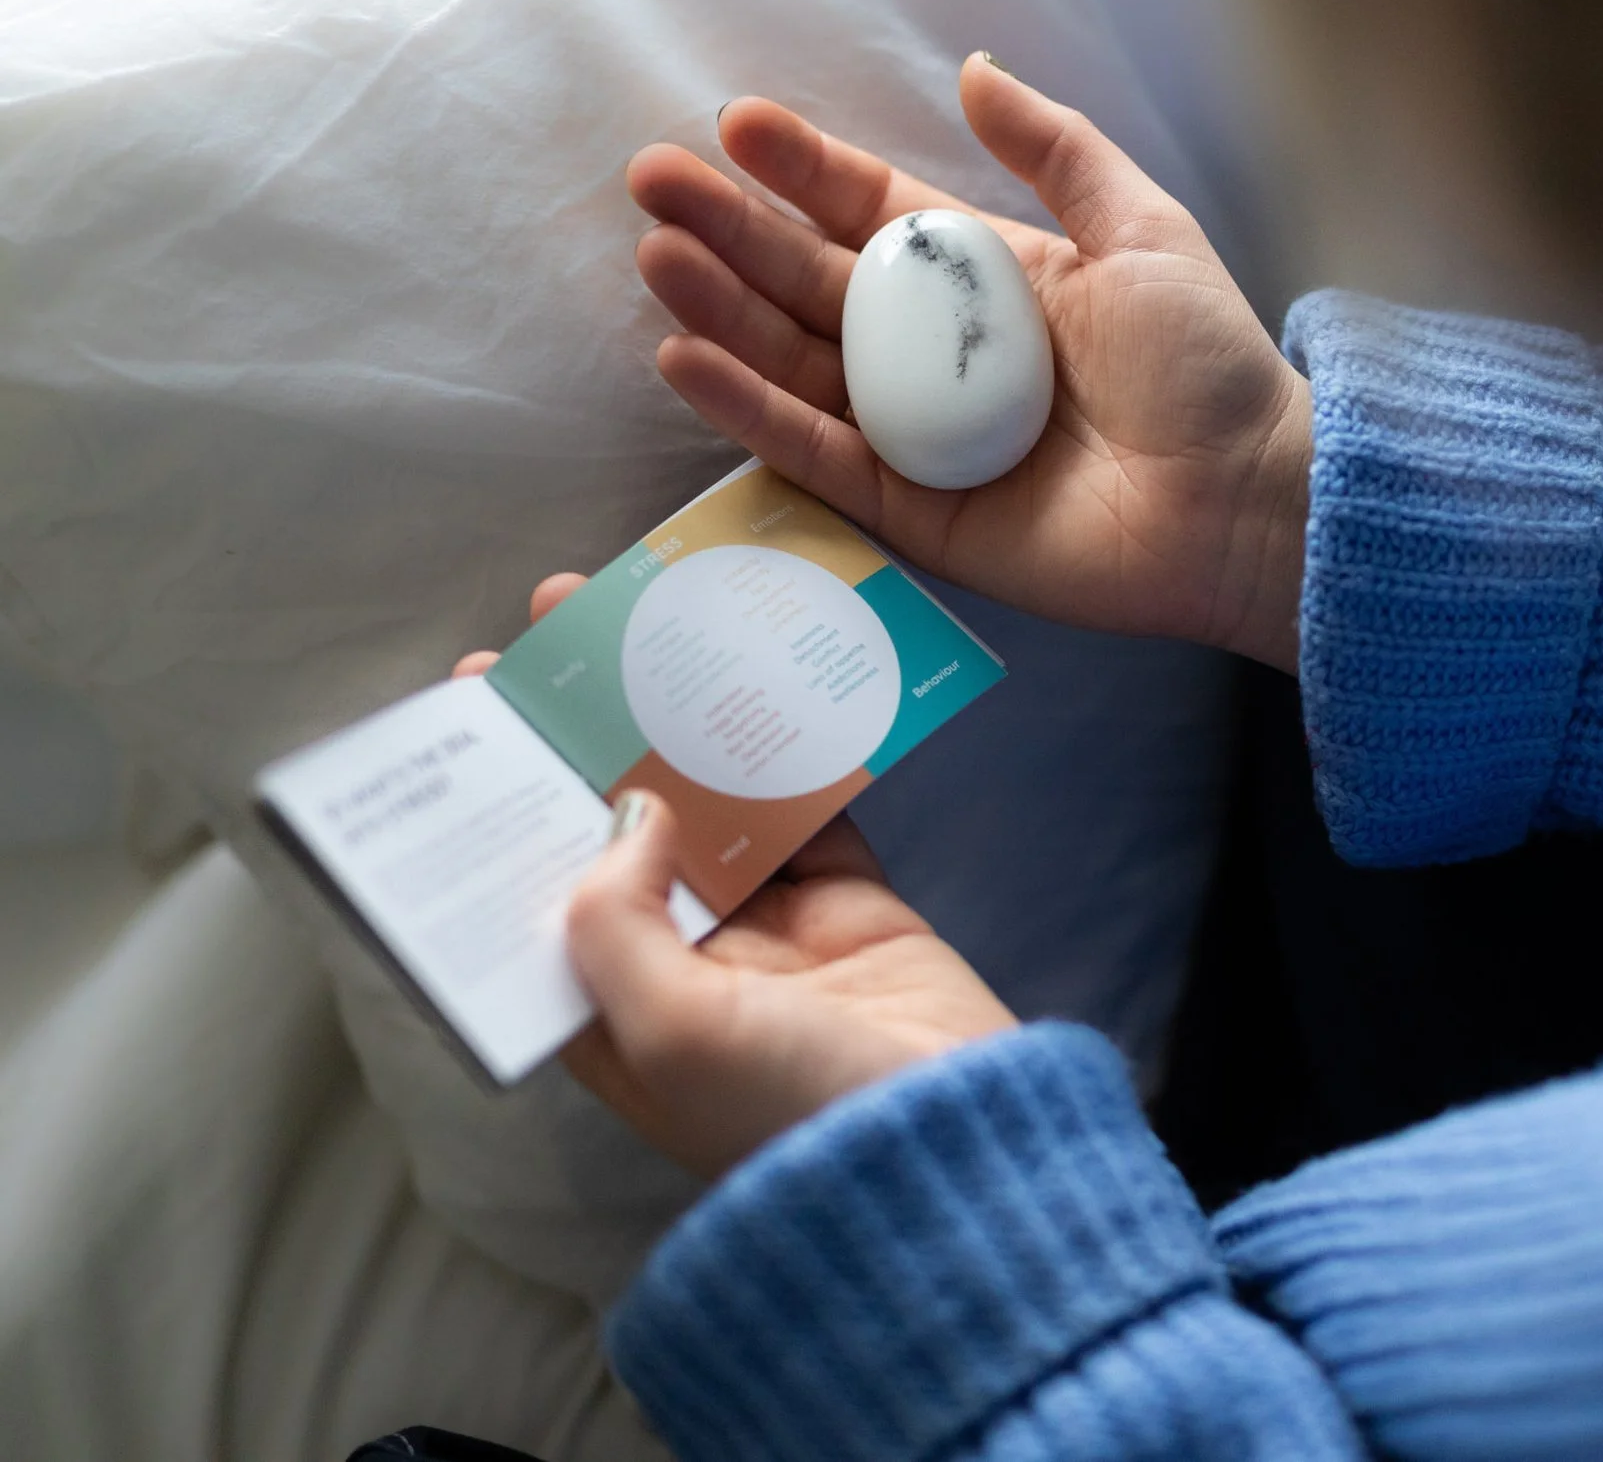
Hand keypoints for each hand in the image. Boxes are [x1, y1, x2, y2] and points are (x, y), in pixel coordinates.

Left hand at [455, 580, 1015, 1178]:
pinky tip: (760, 676)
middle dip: (583, 732)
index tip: (480, 705)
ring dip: (680, 720)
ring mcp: (768, 933)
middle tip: (560, 625)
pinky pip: (809, 808)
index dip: (505, 798)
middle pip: (614, 827)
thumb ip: (616, 919)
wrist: (953, 1146)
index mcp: (612, 1015)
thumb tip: (622, 815)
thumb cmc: (791, 1113)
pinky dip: (791, 746)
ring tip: (653, 625)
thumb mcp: (669, 1031)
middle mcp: (678, 966)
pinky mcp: (850, 906)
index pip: (534, 888)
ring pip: (708, 803)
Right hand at [627, 55, 1310, 671]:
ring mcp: (919, 438)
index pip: (874, 217)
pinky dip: (751, 413)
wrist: (1246, 499)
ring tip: (657, 258)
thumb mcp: (1140, 229)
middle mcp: (940, 358)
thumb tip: (974, 68)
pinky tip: (686, 360)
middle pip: (813, 286)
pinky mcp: (912, 515)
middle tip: (652, 180)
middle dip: (733, 234)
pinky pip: (817, 459)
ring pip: (796, 367)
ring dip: (722, 315)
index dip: (806, 172)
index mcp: (990, 283)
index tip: (739, 125)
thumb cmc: (1207, 365)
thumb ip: (1056, 151)